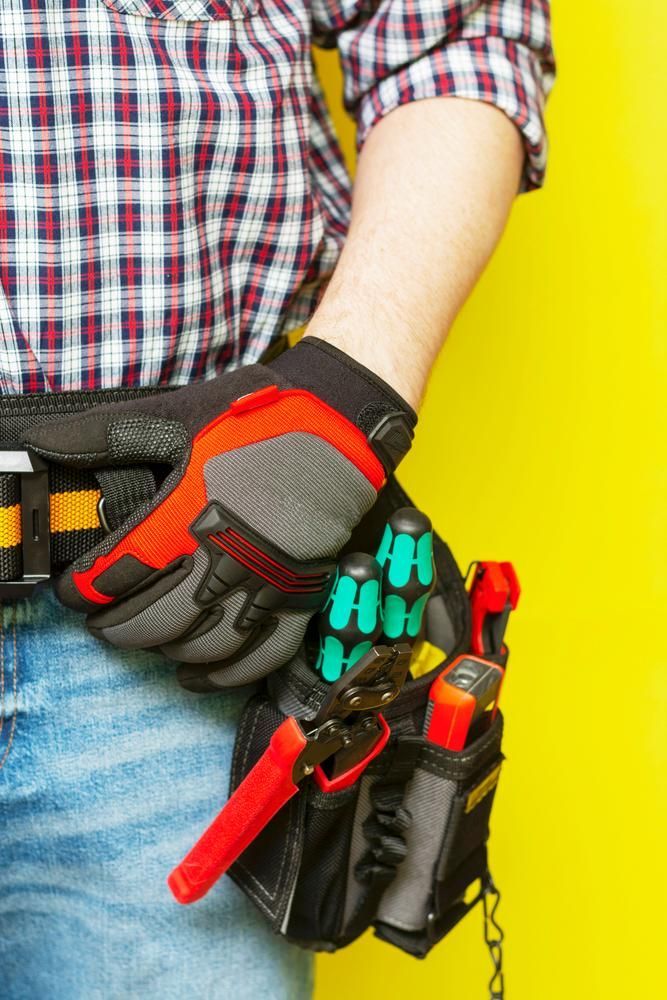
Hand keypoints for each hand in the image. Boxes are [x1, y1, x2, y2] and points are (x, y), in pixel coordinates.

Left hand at [25, 339, 414, 688]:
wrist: (336, 429)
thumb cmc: (256, 422)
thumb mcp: (176, 419)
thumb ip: (106, 437)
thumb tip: (41, 442)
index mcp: (183, 518)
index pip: (114, 576)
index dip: (84, 590)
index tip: (72, 592)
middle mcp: (221, 562)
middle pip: (153, 622)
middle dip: (116, 628)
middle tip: (100, 622)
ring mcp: (263, 587)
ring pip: (203, 645)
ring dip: (165, 652)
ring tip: (146, 643)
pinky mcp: (297, 598)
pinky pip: (261, 657)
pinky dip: (226, 676)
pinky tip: (199, 675)